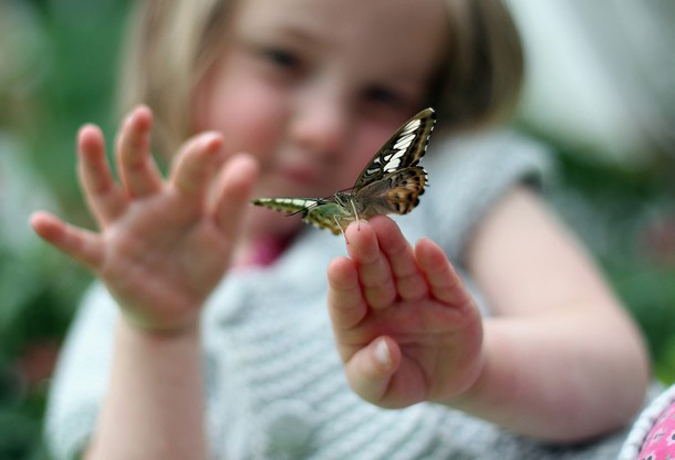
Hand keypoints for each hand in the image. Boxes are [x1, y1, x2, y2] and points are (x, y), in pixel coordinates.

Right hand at [31, 106, 257, 331]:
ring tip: (89, 134)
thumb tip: (247, 161)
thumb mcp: (223, 237)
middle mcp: (147, 205)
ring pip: (104, 191)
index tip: (215, 141)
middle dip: (137, 141)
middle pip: (136, 166)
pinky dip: (60, 235)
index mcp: (181, 198)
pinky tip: (39, 221)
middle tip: (141, 115)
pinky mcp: (107, 259)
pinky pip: (80, 245)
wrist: (179, 308)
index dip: (199, 156)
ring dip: (94, 165)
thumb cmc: (201, 264)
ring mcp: (124, 230)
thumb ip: (233, 203)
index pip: (188, 170)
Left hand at [327, 216, 483, 407]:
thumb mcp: (382, 392)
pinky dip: (434, 263)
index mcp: (356, 322)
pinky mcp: (450, 298)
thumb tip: (386, 349)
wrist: (447, 380)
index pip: (346, 301)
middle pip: (373, 276)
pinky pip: (441, 279)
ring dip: (394, 247)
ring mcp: (417, 296)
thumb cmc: (400, 381)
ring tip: (383, 224)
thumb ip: (373, 373)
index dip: (342, 283)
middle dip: (366, 252)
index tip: (338, 265)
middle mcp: (384, 302)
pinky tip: (425, 246)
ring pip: (404, 269)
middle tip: (357, 229)